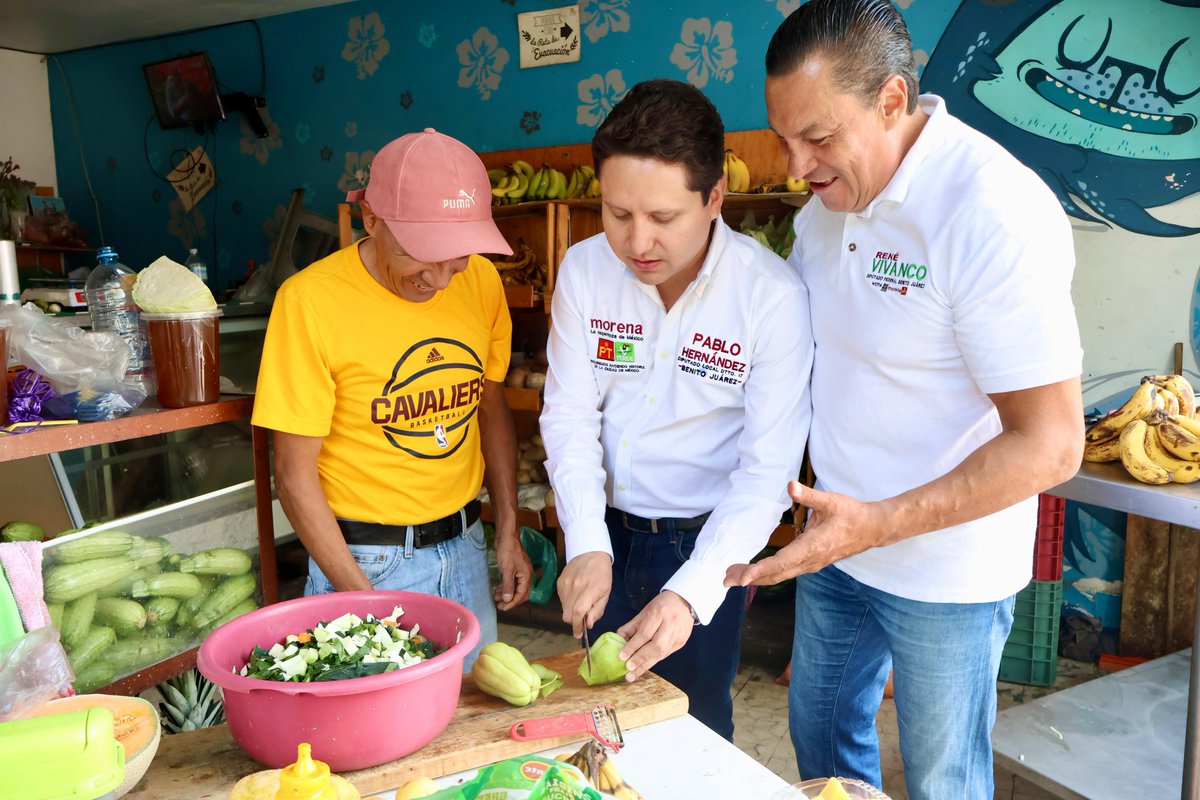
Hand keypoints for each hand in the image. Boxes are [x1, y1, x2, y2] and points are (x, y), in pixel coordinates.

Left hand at [493, 526, 532, 610]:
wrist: (506, 536)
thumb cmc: (508, 551)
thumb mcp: (507, 570)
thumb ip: (508, 585)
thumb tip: (508, 599)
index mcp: (527, 576)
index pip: (521, 594)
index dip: (512, 603)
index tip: (503, 608)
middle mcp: (526, 575)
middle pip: (521, 593)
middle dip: (510, 600)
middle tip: (499, 605)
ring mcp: (521, 571)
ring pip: (516, 587)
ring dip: (507, 594)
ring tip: (496, 597)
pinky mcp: (515, 568)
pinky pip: (513, 582)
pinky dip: (506, 586)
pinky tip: (498, 589)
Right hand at [557, 551, 611, 636]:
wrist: (589, 552)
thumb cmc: (602, 574)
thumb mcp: (606, 592)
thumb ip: (598, 610)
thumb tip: (589, 625)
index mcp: (590, 590)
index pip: (578, 612)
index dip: (577, 626)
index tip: (579, 635)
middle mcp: (575, 587)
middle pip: (568, 615)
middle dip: (574, 622)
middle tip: (582, 621)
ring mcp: (565, 585)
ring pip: (564, 609)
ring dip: (571, 612)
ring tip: (581, 603)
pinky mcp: (559, 582)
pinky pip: (562, 600)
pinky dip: (568, 603)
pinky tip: (576, 595)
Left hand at [616, 591, 694, 681]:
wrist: (685, 602)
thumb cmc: (661, 605)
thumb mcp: (645, 611)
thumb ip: (632, 626)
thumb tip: (617, 639)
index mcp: (660, 613)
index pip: (645, 633)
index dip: (633, 646)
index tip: (621, 656)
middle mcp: (671, 624)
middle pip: (656, 645)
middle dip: (640, 658)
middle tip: (627, 667)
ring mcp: (678, 635)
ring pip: (662, 653)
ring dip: (646, 664)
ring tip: (632, 674)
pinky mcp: (681, 642)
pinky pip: (666, 654)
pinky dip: (653, 661)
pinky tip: (643, 667)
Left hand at [724, 481, 882, 585]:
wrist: (872, 529)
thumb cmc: (852, 514)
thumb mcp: (831, 501)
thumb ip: (808, 495)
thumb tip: (790, 485)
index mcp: (811, 548)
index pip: (780, 563)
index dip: (759, 570)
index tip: (741, 578)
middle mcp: (809, 561)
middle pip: (775, 574)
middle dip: (749, 577)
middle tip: (725, 578)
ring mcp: (811, 564)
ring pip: (780, 575)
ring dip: (757, 577)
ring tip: (734, 575)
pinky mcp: (812, 563)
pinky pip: (787, 572)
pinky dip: (769, 574)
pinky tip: (757, 572)